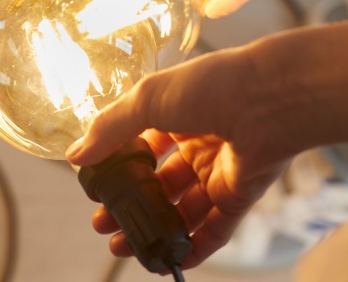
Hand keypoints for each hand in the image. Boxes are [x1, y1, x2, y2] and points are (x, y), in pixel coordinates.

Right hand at [66, 45, 300, 268]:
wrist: (270, 99)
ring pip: (184, 210)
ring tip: (124, 246)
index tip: (99, 187)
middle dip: (133, 205)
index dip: (122, 167)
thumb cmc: (212, 86)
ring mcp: (222, 171)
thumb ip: (110, 128)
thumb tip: (76, 156)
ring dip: (156, 229)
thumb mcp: (147, 98)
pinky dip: (194, 247)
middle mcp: (202, 142)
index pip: (146, 145)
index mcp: (181, 113)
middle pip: (162, 183)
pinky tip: (170, 261)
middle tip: (104, 224)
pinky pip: (216, 229)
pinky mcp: (241, 196)